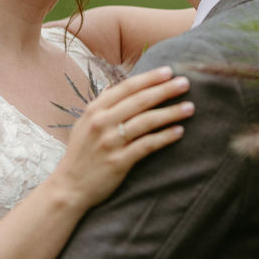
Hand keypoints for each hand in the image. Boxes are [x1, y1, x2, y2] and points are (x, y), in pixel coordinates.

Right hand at [49, 67, 192, 210]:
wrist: (69, 187)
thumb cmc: (81, 154)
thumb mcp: (84, 124)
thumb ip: (102, 105)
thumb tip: (119, 85)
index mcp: (94, 110)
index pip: (126, 88)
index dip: (149, 78)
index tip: (168, 71)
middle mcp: (101, 123)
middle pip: (139, 101)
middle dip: (165, 90)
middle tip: (185, 83)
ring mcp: (109, 142)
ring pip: (146, 121)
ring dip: (170, 113)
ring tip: (190, 107)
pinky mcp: (118, 162)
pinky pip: (147, 145)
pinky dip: (164, 137)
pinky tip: (179, 131)